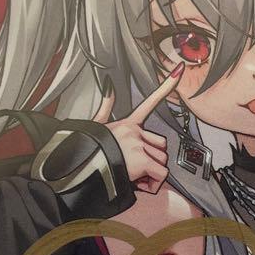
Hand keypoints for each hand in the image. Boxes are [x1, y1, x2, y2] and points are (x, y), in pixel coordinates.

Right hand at [94, 64, 183, 194]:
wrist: (76, 170)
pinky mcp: (140, 160)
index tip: (178, 71)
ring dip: (151, 174)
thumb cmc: (86, 151)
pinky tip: (137, 184)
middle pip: (160, 145)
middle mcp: (133, 131)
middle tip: (135, 169)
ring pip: (161, 161)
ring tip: (132, 177)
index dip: (165, 86)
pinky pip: (161, 174)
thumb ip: (105, 107)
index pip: (149, 102)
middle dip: (152, 160)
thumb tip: (108, 86)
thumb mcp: (94, 127)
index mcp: (126, 124)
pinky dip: (153, 184)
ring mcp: (137, 145)